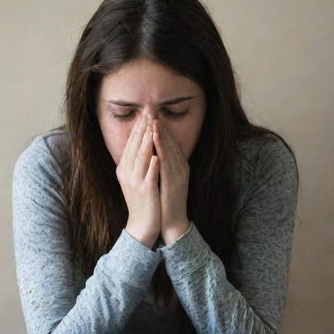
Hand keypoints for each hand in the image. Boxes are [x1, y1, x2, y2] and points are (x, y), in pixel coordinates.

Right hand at [116, 114, 160, 247]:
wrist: (142, 225)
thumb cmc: (142, 200)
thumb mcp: (134, 178)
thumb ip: (136, 161)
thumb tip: (140, 143)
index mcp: (124, 168)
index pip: (131, 143)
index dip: (138, 127)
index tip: (145, 112)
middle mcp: (127, 172)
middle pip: (135, 146)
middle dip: (142, 127)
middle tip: (149, 111)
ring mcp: (135, 181)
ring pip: (141, 157)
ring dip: (147, 140)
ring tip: (153, 126)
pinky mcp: (146, 191)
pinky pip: (150, 175)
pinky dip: (153, 165)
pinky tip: (157, 156)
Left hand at [152, 119, 189, 244]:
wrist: (172, 222)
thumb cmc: (166, 202)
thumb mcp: (166, 180)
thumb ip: (163, 165)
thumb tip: (155, 151)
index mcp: (180, 166)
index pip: (171, 143)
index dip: (163, 129)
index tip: (153, 115)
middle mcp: (181, 168)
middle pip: (172, 143)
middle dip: (161, 127)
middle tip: (152, 111)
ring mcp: (179, 175)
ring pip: (170, 150)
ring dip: (162, 135)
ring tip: (154, 121)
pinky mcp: (174, 183)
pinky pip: (167, 162)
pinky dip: (162, 149)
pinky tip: (156, 140)